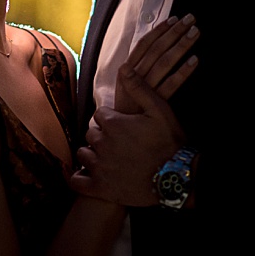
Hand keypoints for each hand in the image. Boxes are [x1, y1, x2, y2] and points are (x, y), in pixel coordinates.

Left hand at [70, 67, 187, 205]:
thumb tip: (124, 67)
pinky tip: (82, 175)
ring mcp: (100, 167)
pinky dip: (76, 178)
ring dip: (91, 153)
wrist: (177, 178)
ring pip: (83, 153)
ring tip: (106, 157)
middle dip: (101, 135)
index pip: (100, 115)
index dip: (110, 119)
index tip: (121, 125)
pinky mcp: (100, 188)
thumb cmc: (170, 142)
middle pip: (91, 133)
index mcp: (113, 124)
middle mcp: (102, 144)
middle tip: (117, 142)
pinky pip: (77, 182)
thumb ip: (139, 89)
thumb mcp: (159, 110)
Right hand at [114, 14, 199, 114]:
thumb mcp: (128, 85)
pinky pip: (171, 84)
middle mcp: (133, 77)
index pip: (143, 44)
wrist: (122, 134)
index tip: (173, 19)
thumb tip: (156, 44)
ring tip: (195, 34)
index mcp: (126, 70)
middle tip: (190, 19)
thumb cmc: (128, 108)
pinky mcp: (155, 104)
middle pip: (156, 50)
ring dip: (181, 46)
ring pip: (164, 63)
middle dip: (174, 32)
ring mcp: (144, 91)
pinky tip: (194, 60)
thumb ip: (139, 66)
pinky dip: (183, 71)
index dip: (159, 31)